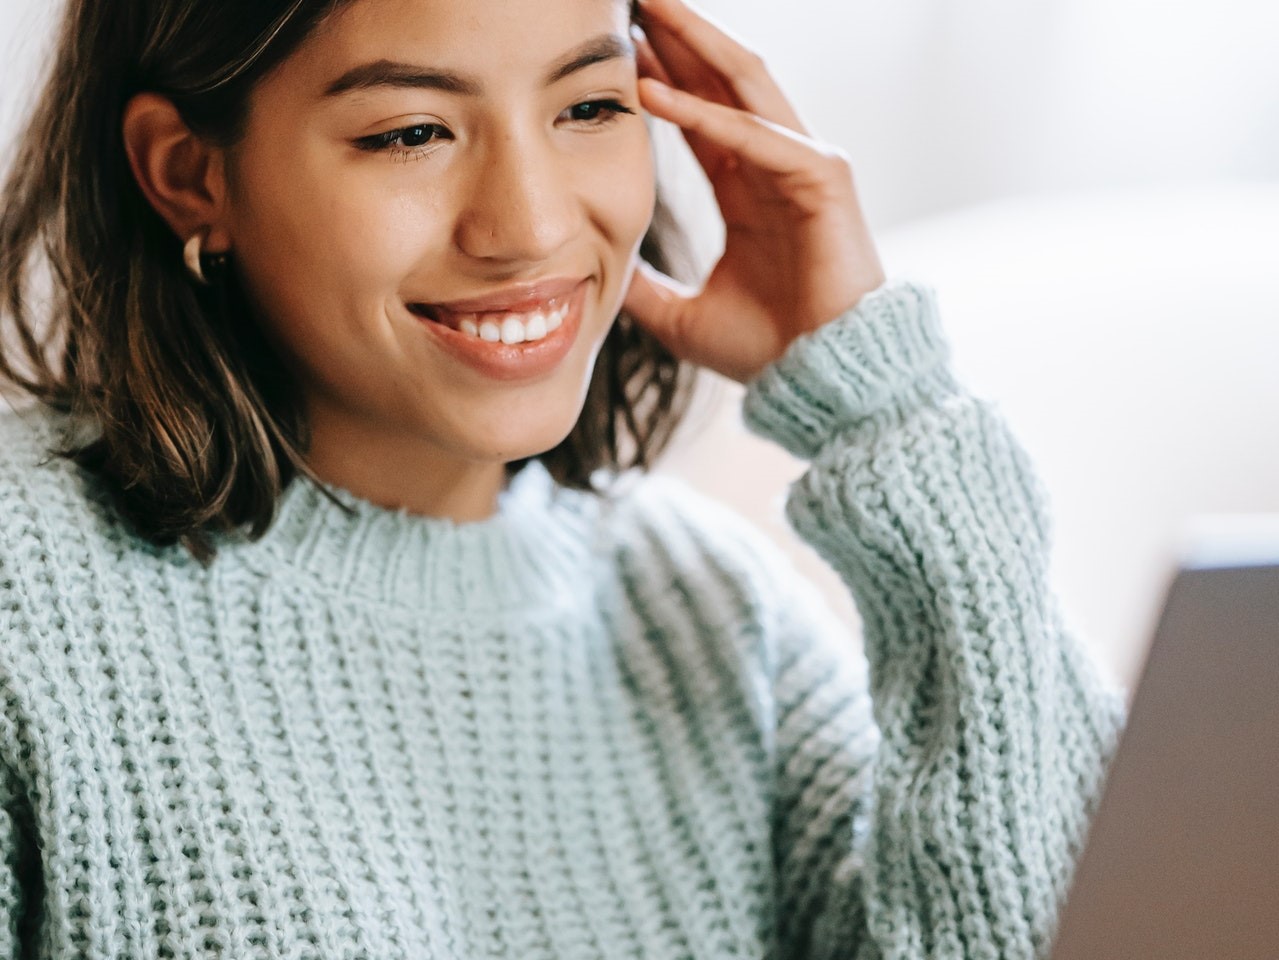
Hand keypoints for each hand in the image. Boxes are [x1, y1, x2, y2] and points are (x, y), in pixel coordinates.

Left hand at [623, 0, 886, 383]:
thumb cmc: (768, 352)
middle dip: (679, 37)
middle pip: (722, 81)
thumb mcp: (682, 316)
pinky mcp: (823, 178)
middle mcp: (777, 167)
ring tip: (649, 9)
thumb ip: (644, 290)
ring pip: (743, 84)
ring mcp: (804, 166)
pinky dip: (704, 112)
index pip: (701, 115)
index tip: (617, 48)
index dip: (661, 77)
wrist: (821, 382)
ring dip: (694, 43)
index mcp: (749, 193)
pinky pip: (756, 134)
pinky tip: (653, 92)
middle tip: (634, 1)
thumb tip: (596, 280)